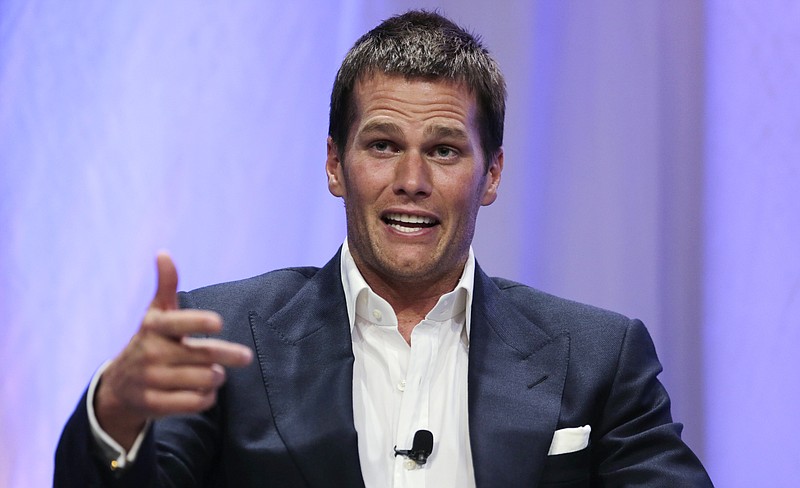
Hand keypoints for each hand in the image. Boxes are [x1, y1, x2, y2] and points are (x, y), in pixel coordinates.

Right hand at [94, 252, 252, 449]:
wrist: (119, 386)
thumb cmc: (151, 342)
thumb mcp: (156, 315)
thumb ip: (166, 286)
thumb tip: (163, 253)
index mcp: (153, 327)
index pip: (178, 322)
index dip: (198, 322)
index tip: (219, 322)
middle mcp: (150, 352)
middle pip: (203, 356)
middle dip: (228, 356)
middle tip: (245, 356)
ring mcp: (150, 380)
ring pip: (203, 380)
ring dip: (216, 378)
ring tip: (215, 374)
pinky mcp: (153, 405)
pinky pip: (194, 402)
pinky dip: (206, 398)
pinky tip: (205, 392)